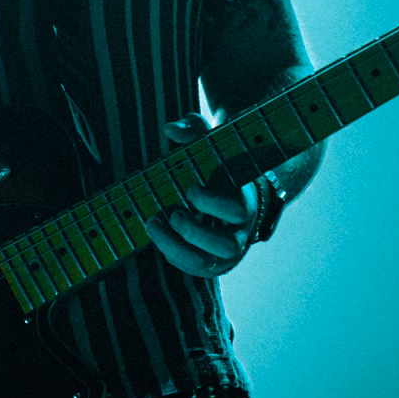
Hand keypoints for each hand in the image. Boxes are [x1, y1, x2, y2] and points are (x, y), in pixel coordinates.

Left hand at [144, 113, 253, 278]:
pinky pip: (193, 268)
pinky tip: (158, 235)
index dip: (211, 203)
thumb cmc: (219, 165)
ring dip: (176, 248)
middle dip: (195, 232)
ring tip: (153, 224)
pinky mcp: (212, 263)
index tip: (189, 189)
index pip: (235, 210)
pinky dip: (173, 255)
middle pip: (226, 245)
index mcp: (245, 203)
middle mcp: (240, 233)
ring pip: (207, 263)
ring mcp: (226, 252)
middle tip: (174, 213)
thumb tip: (170, 129)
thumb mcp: (212, 144)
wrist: (234, 192)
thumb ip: (195, 131)